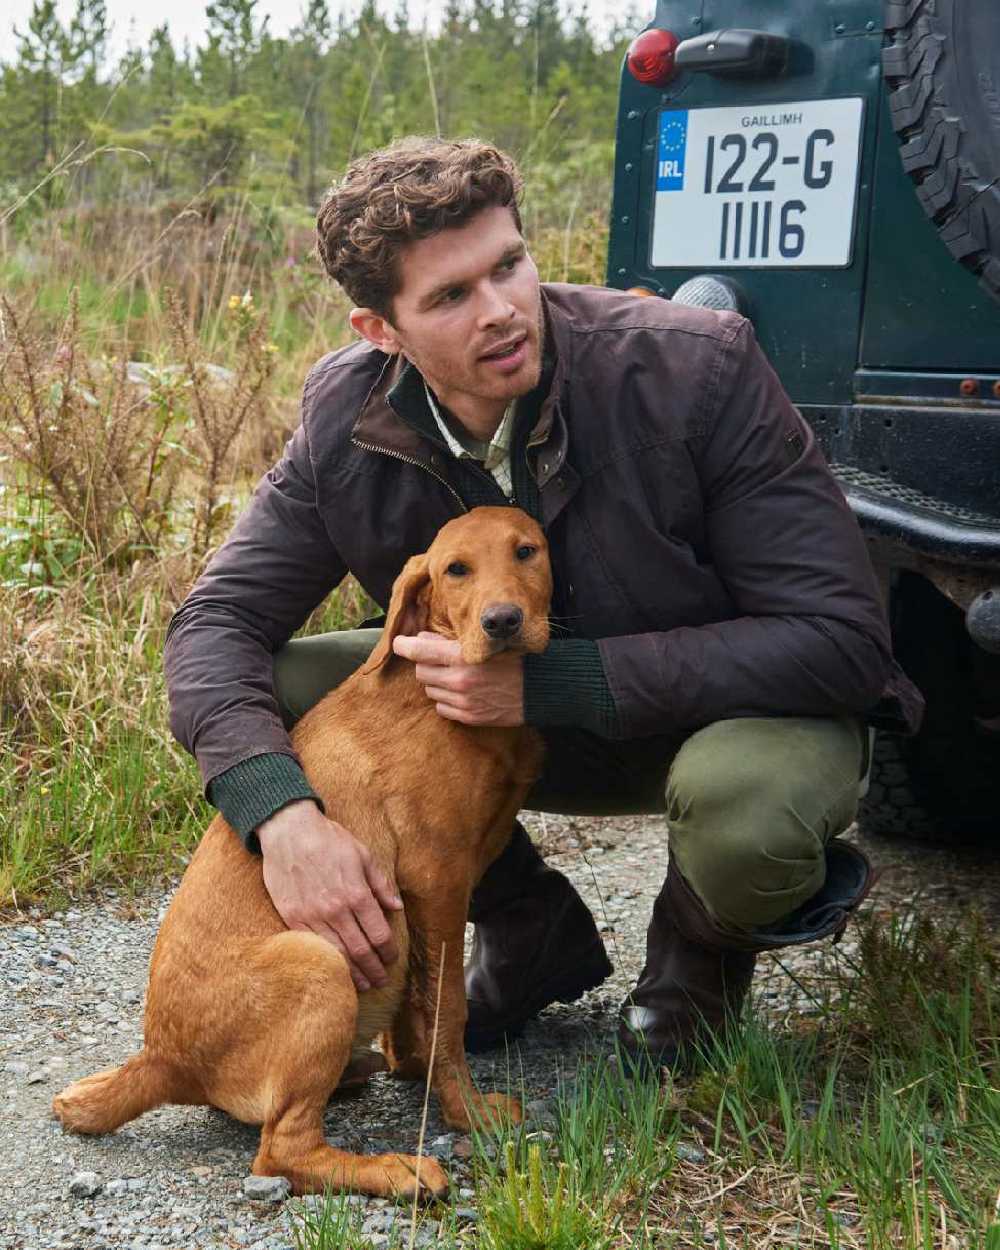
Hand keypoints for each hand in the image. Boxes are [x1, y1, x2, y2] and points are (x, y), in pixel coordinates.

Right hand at [258, 800, 403, 991]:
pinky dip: (327, 962)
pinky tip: (336, 970)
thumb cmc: (329, 840)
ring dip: (353, 973)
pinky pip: (313, 947)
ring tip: (364, 984)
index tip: (392, 958)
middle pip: (361, 951)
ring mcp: (312, 916)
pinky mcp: (292, 918)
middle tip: (382, 980)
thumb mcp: (363, 855)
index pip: (379, 934)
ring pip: (337, 954)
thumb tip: (396, 906)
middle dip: (374, 969)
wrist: (289, 831)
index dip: (389, 951)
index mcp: (356, 893)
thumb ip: (381, 883)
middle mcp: (336, 909)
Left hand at [392, 631, 524, 725]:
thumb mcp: (484, 644)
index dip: (405, 646)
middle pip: (422, 672)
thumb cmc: (513, 660)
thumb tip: (420, 639)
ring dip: (436, 682)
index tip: (399, 643)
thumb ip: (449, 642)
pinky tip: (461, 693)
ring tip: (455, 677)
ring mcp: (463, 701)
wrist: (539, 689)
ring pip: (430, 690)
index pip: (420, 652)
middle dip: (426, 664)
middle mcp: (460, 680)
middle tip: (439, 660)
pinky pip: (441, 708)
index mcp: (463, 657)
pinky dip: (446, 699)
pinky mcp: (468, 716)